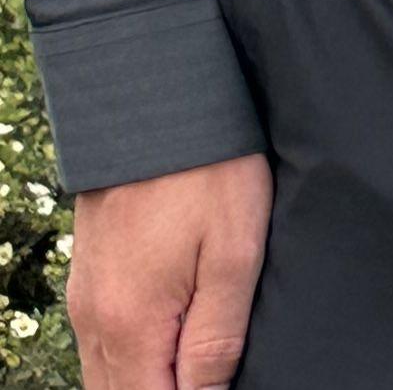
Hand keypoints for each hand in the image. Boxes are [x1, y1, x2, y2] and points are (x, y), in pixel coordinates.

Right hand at [68, 156, 270, 389]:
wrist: (155, 103)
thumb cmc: (207, 172)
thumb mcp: (234, 253)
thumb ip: (217, 338)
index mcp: (131, 327)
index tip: (224, 385)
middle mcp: (94, 323)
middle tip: (214, 378)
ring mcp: (85, 300)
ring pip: (106, 377)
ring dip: (146, 383)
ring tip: (195, 367)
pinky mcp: (89, 277)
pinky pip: (101, 344)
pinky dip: (130, 360)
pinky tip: (168, 345)